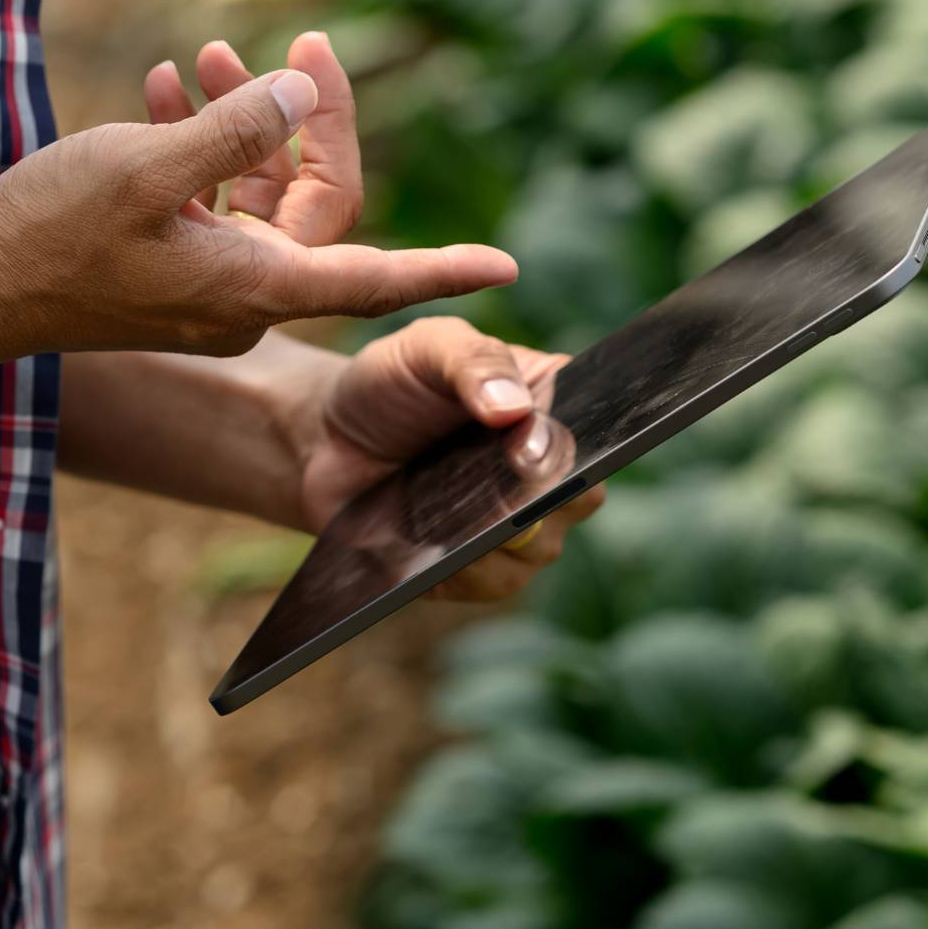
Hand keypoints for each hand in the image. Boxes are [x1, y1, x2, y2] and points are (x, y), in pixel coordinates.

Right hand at [0, 49, 514, 357]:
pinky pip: (216, 203)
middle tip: (299, 40)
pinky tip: (169, 89)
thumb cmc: (51, 235)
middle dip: (307, 117)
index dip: (442, 270)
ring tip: (200, 56)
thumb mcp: (144, 168)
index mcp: (255, 287)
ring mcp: (210, 287)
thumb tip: (297, 94)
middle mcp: (246, 296)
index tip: (506, 268)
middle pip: (316, 201)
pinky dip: (203, 147)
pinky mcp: (176, 270)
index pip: (373, 274)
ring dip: (242, 120)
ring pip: (261, 193)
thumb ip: (230, 131)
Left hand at [283, 316, 608, 601]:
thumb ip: (471, 361)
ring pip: (541, 546)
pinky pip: (493, 580)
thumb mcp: (425, 348)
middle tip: (495, 485)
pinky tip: (431, 548)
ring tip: (448, 515)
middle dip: (543, 494)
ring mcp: (521, 522)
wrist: (326, 440)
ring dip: (497, 533)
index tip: (529, 451)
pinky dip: (464, 567)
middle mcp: (551, 467)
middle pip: (584, 495)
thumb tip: (513, 410)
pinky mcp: (480, 567)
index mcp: (553, 401)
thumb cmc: (389, 383)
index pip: (601, 424)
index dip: (571, 441)